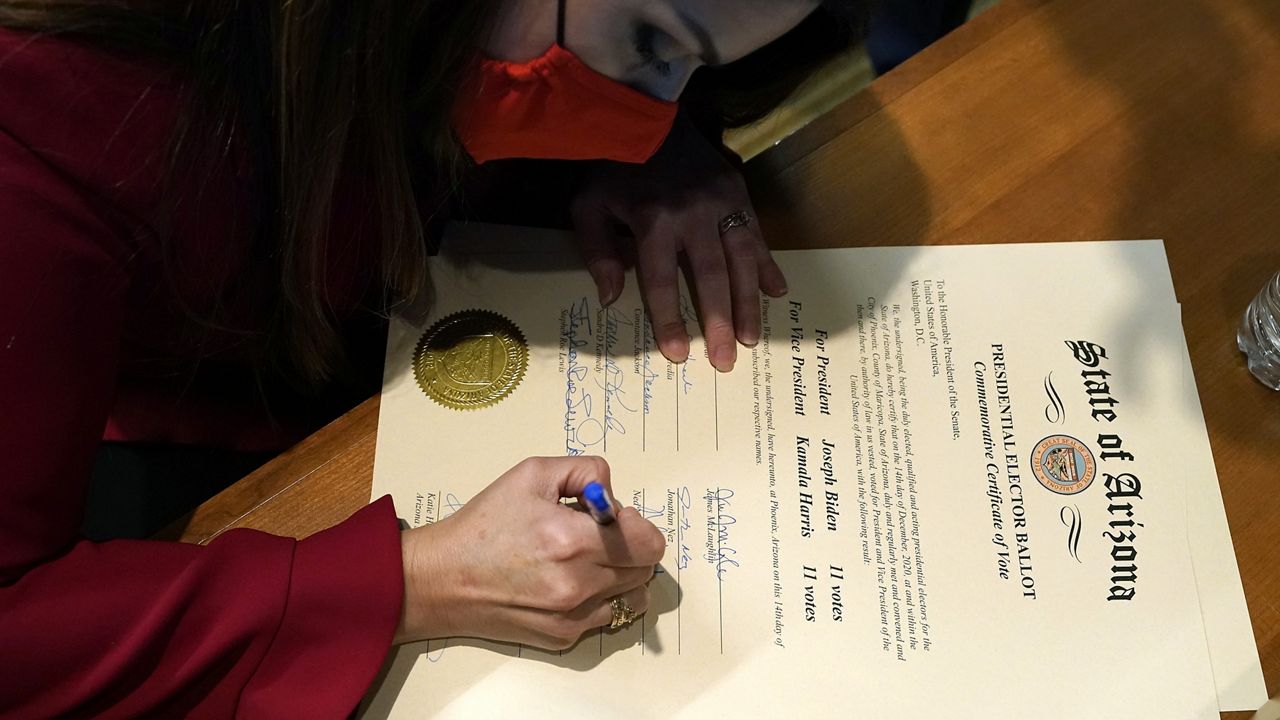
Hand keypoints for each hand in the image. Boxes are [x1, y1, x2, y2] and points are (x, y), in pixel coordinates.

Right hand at [395, 457, 664, 648]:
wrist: (441, 580)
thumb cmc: (484, 523)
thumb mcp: (532, 473)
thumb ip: (585, 471)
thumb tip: (613, 495)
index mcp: (573, 541)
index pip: (649, 543)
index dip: (637, 525)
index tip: (613, 518)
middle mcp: (579, 584)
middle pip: (645, 568)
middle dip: (629, 546)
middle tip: (595, 535)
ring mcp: (573, 616)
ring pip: (633, 595)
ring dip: (620, 574)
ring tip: (585, 560)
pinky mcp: (564, 637)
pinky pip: (607, 615)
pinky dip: (599, 598)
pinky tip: (568, 582)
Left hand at [570, 115, 787, 372]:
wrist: (645, 112)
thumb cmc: (612, 167)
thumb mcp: (588, 206)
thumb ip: (597, 251)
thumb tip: (611, 298)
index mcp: (652, 220)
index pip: (661, 280)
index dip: (669, 319)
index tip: (677, 354)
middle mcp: (692, 213)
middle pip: (710, 277)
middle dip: (718, 322)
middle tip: (725, 360)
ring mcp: (720, 201)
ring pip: (741, 259)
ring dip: (748, 302)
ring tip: (751, 338)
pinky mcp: (738, 190)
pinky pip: (757, 234)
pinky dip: (767, 264)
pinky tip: (776, 292)